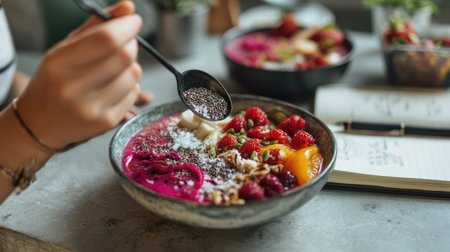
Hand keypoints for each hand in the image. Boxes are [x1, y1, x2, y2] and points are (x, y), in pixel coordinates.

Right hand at [16, 1, 142, 149]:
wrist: (40, 123)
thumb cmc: (55, 78)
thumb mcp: (66, 47)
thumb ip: (97, 25)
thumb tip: (129, 7)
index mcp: (59, 63)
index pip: (106, 39)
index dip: (127, 26)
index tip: (134, 20)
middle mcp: (73, 88)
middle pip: (125, 56)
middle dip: (132, 44)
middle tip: (126, 43)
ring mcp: (91, 108)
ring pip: (134, 75)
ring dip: (132, 65)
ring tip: (115, 68)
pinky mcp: (106, 122)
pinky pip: (134, 93)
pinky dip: (130, 84)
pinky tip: (113, 86)